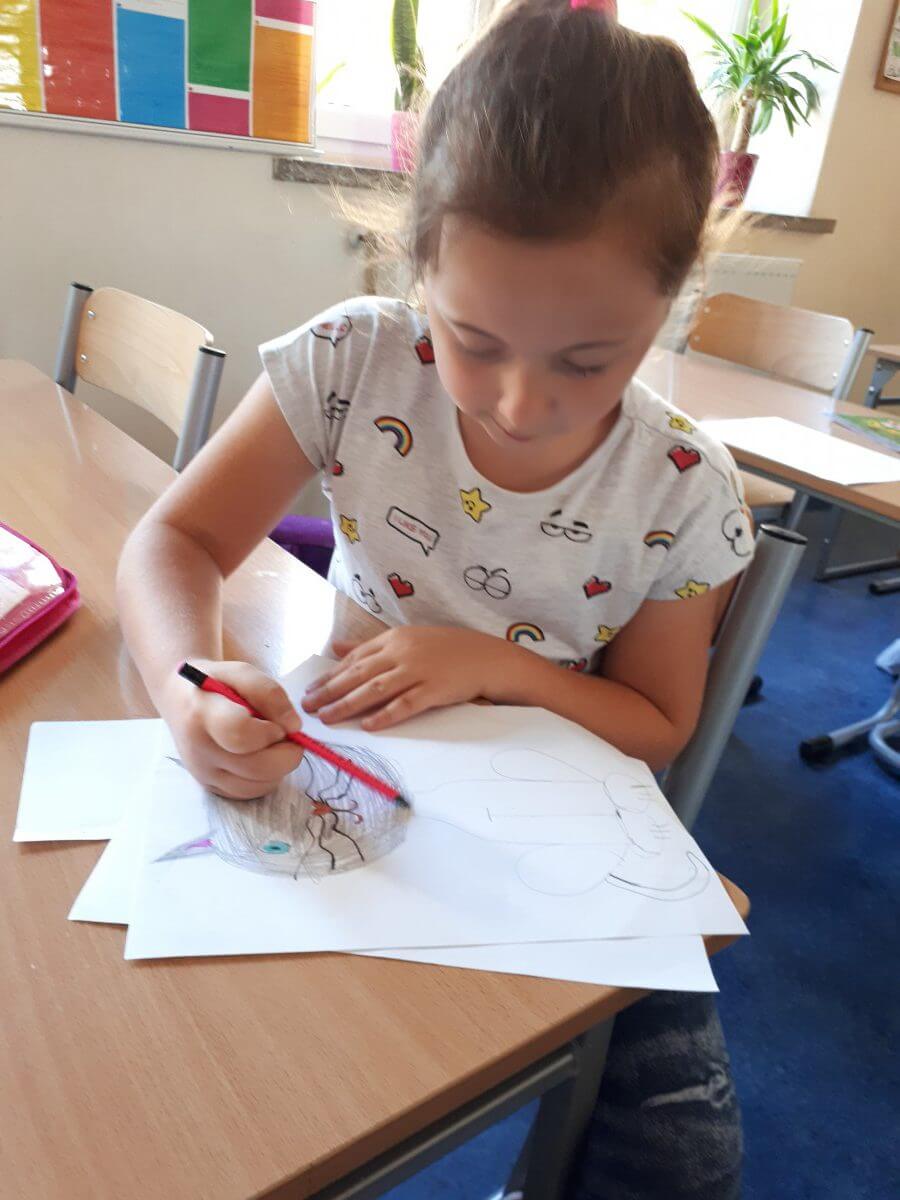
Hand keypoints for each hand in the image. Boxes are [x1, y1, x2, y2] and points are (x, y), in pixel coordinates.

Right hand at [159, 659, 303, 798]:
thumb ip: (270, 693)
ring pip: (259, 786)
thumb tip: (294, 727)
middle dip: (286, 754)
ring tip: (271, 744)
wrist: (179, 700)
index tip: (276, 723)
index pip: (240, 734)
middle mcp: (200, 751)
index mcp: (202, 715)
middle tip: (286, 736)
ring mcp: (204, 774)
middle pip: (257, 768)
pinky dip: (267, 778)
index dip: (270, 731)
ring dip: (279, 767)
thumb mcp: (241, 672)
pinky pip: (251, 793)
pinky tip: (261, 756)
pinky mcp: (211, 788)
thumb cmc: (215, 683)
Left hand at [302, 627, 507, 729]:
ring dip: (348, 705)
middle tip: (308, 707)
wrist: (485, 657)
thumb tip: (335, 647)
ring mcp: (418, 671)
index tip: (311, 690)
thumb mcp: (405, 639)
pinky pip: (405, 704)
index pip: (354, 659)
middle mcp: (402, 653)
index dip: (330, 675)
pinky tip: (368, 726)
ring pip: (375, 689)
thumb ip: (369, 646)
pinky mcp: (434, 690)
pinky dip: (385, 715)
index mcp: (393, 639)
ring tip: (328, 718)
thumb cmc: (444, 649)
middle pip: (359, 674)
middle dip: (330, 691)